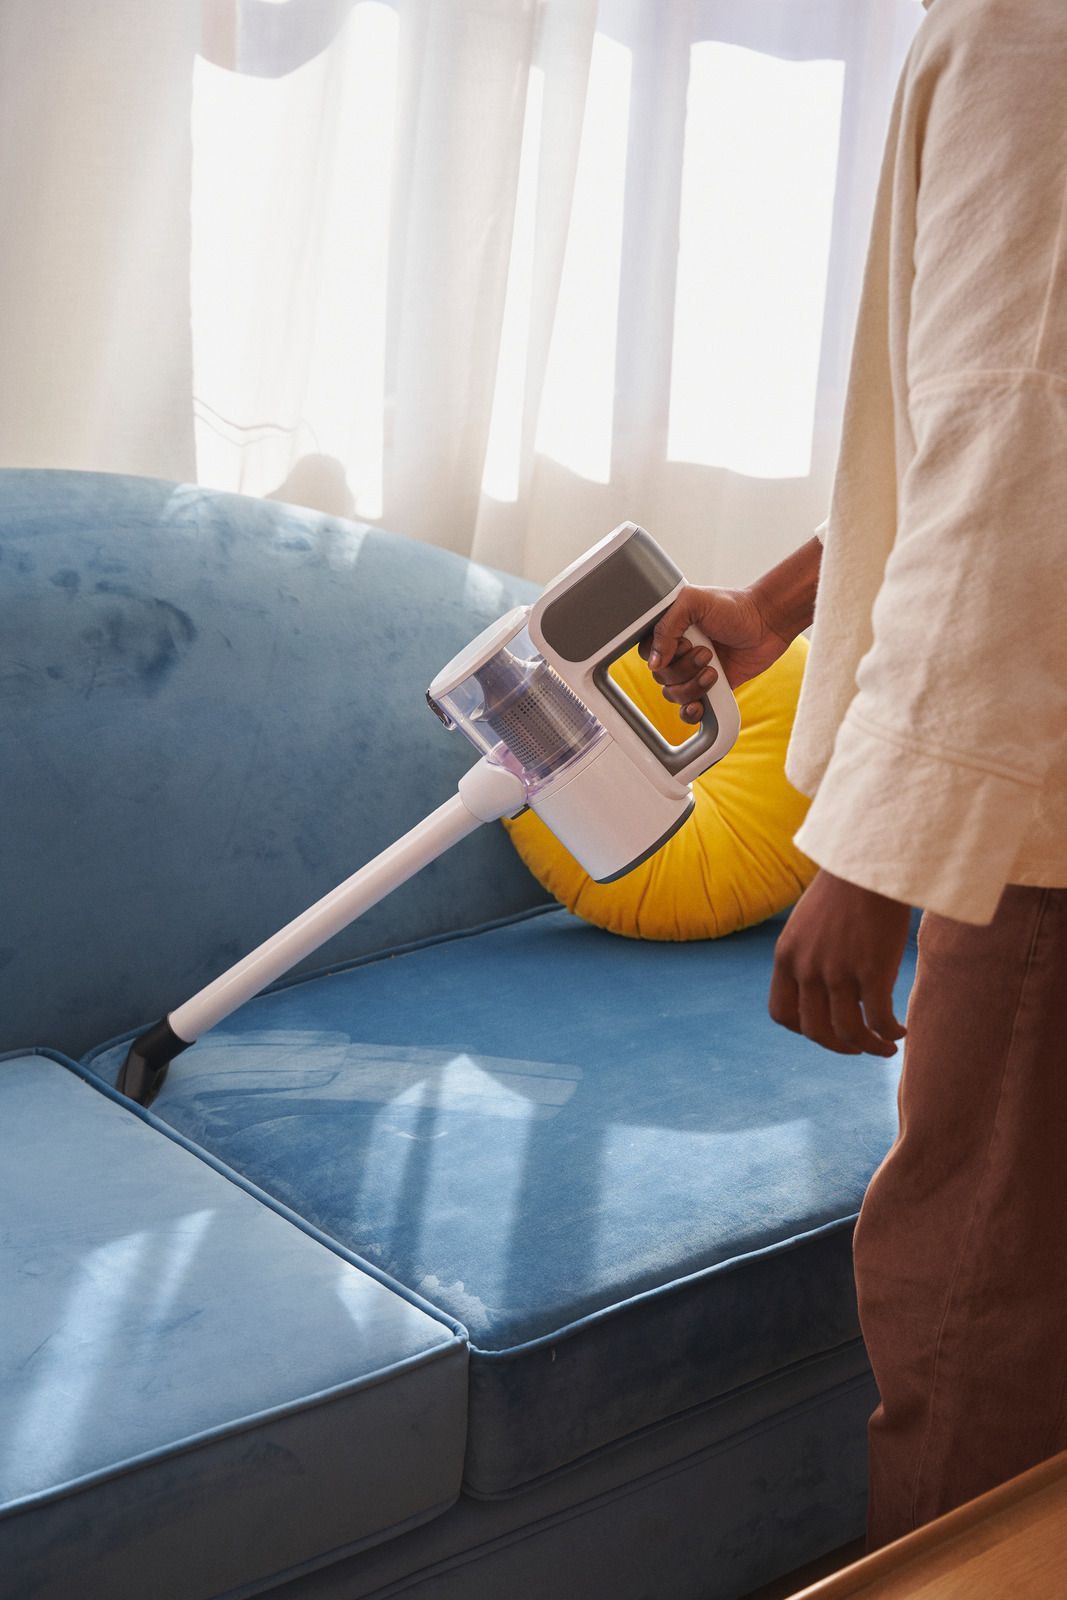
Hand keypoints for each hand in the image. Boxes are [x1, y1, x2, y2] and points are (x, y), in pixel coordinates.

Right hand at [639, 584, 792, 722]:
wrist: (767, 623)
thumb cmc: (734, 607)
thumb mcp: (693, 602)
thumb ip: (667, 626)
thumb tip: (654, 662)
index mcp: (670, 630)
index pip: (646, 653)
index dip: (661, 654)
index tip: (684, 644)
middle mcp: (678, 652)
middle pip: (660, 676)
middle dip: (684, 669)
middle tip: (707, 653)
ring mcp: (692, 672)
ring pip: (672, 694)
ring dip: (692, 686)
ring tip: (713, 671)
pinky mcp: (708, 689)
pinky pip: (688, 710)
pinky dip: (690, 712)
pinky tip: (699, 705)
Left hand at [769, 869, 910, 1056]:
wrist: (869, 860)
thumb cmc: (845, 888)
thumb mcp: (808, 923)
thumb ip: (808, 954)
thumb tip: (825, 987)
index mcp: (786, 956)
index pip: (782, 1014)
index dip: (804, 1030)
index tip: (827, 1030)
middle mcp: (806, 968)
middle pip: (815, 1031)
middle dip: (838, 1046)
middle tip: (859, 1046)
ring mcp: (837, 971)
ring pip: (848, 1032)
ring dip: (869, 1048)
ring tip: (886, 1046)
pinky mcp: (871, 970)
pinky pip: (878, 1020)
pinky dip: (889, 1034)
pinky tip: (901, 1032)